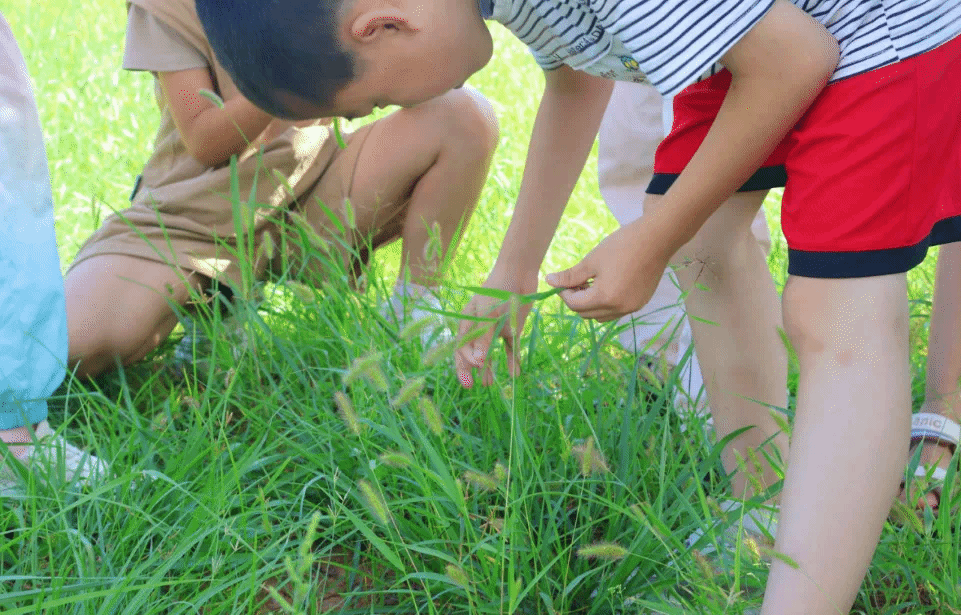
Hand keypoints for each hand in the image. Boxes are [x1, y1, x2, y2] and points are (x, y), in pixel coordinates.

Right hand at [455, 269, 537, 387]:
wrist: (519, 273)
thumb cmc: (498, 291)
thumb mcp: (488, 315)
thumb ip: (483, 338)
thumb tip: (478, 362)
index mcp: (468, 323)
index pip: (461, 347)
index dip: (464, 363)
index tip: (473, 372)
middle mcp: (480, 328)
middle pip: (472, 353)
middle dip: (470, 370)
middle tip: (471, 387)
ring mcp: (495, 330)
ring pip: (489, 353)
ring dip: (489, 369)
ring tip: (489, 385)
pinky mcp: (511, 329)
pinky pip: (509, 348)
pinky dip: (511, 360)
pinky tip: (514, 374)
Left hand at [546, 221, 670, 321]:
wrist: (656, 239)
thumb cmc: (621, 246)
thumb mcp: (591, 260)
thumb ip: (570, 275)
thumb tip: (549, 282)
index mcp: (605, 298)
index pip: (575, 305)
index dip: (564, 294)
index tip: (563, 281)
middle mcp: (619, 308)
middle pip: (587, 314)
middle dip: (576, 300)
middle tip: (575, 282)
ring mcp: (631, 308)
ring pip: (601, 316)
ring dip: (591, 305)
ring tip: (591, 284)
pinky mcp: (640, 303)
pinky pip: (616, 311)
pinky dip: (606, 304)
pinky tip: (607, 285)